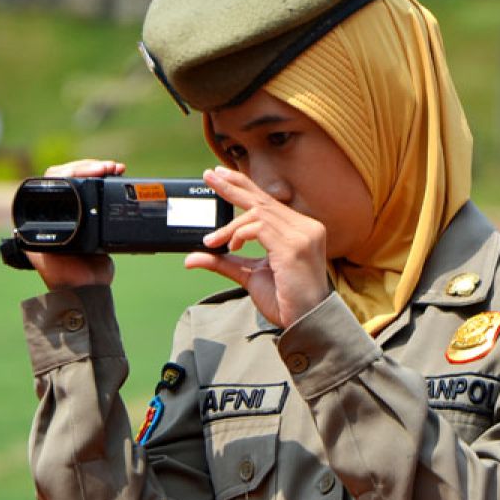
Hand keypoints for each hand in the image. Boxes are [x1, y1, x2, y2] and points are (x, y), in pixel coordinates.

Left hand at [27, 159, 125, 289]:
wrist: (88, 290)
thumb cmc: (64, 277)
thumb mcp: (45, 257)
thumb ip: (41, 240)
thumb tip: (38, 221)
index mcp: (43, 214)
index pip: (54, 179)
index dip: (74, 170)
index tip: (93, 170)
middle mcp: (58, 209)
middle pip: (70, 175)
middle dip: (89, 167)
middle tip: (108, 167)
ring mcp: (77, 211)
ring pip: (85, 180)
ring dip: (100, 171)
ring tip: (116, 169)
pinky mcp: (94, 217)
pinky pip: (99, 193)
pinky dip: (109, 183)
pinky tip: (118, 177)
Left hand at [184, 167, 330, 328]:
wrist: (305, 323)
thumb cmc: (285, 301)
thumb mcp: (248, 275)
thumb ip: (224, 262)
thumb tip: (192, 256)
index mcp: (301, 230)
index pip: (269, 202)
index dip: (245, 187)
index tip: (221, 176)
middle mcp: (306, 227)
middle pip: (263, 199)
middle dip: (232, 186)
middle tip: (209, 176)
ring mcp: (302, 235)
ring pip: (257, 214)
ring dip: (229, 227)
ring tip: (212, 240)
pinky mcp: (294, 246)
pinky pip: (259, 228)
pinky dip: (238, 233)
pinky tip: (229, 246)